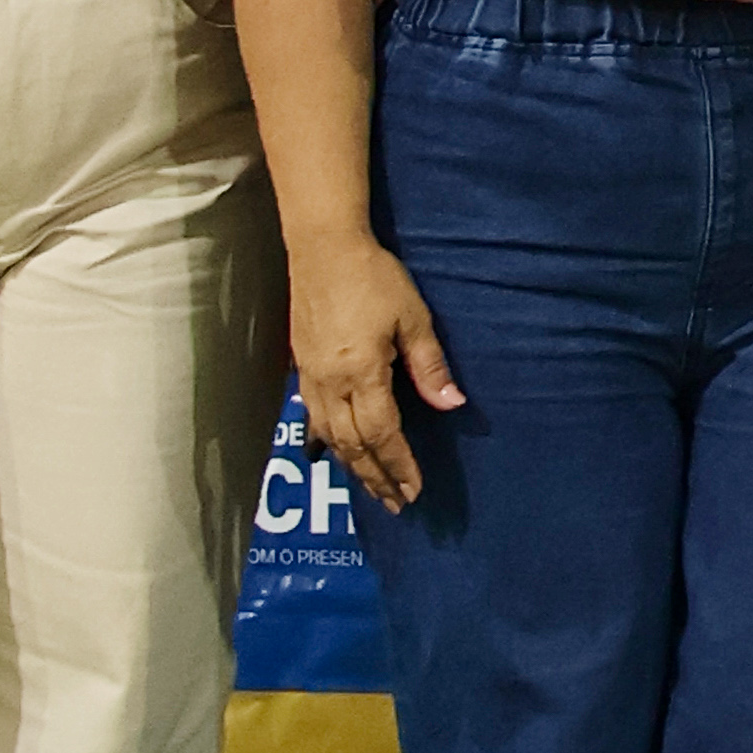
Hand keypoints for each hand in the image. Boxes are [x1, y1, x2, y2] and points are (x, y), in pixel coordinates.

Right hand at [293, 235, 464, 516]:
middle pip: (352, 445)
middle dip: (376, 477)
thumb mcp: (412, 317)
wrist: (322, 248)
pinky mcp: (301, 367)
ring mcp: (311, 377)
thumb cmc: (373, 277)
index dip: (399, 465)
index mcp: (361, 372)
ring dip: (352, 466)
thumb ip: (429, 365)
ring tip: (371, 489)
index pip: (382, 433)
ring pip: (329, 437)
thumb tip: (452, 404)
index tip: (414, 490)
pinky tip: (333, 455)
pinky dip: (327, 443)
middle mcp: (330, 383)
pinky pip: (312, 418)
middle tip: (396, 504)